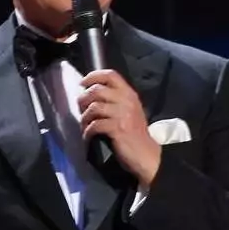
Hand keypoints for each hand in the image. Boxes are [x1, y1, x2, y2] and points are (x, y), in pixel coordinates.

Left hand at [78, 69, 160, 186]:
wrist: (146, 154)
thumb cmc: (134, 133)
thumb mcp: (129, 110)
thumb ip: (115, 99)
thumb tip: (89, 94)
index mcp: (129, 94)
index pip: (111, 75)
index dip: (93, 76)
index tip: (83, 83)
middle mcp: (127, 101)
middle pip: (97, 90)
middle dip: (83, 100)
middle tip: (81, 110)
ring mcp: (123, 114)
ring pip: (93, 107)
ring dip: (84, 118)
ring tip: (85, 125)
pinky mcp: (118, 129)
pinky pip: (95, 125)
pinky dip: (87, 131)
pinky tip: (88, 136)